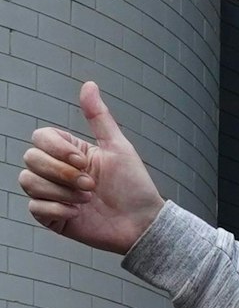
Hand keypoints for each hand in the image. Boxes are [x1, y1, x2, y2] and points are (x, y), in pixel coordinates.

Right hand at [18, 82, 165, 252]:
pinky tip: (79, 213)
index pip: (40, 138)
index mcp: (70, 152)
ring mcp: (51, 194)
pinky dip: (58, 210)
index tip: (83, 161)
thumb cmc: (134, 185)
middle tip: (90, 185)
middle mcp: (57, 171)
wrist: (141, 223)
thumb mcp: (118, 147)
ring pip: (28, 182)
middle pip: (30, 159)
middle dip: (61, 173)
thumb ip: (99, 117)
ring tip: (87, 200)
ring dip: (61, 192)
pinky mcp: (51, 217)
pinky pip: (34, 208)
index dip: (57, 149)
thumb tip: (89, 84)